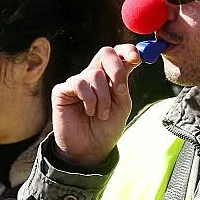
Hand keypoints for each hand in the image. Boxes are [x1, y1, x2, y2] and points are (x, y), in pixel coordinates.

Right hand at [51, 45, 141, 167]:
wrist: (90, 149)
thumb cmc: (107, 127)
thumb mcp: (122, 104)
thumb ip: (125, 82)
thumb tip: (133, 59)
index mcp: (111, 75)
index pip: (119, 52)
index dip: (128, 50)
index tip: (136, 59)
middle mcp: (94, 74)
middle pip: (105, 53)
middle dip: (117, 69)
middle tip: (121, 90)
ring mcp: (78, 81)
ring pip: (94, 74)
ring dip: (103, 98)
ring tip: (101, 114)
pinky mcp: (62, 90)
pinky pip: (78, 84)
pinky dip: (89, 100)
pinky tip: (89, 111)